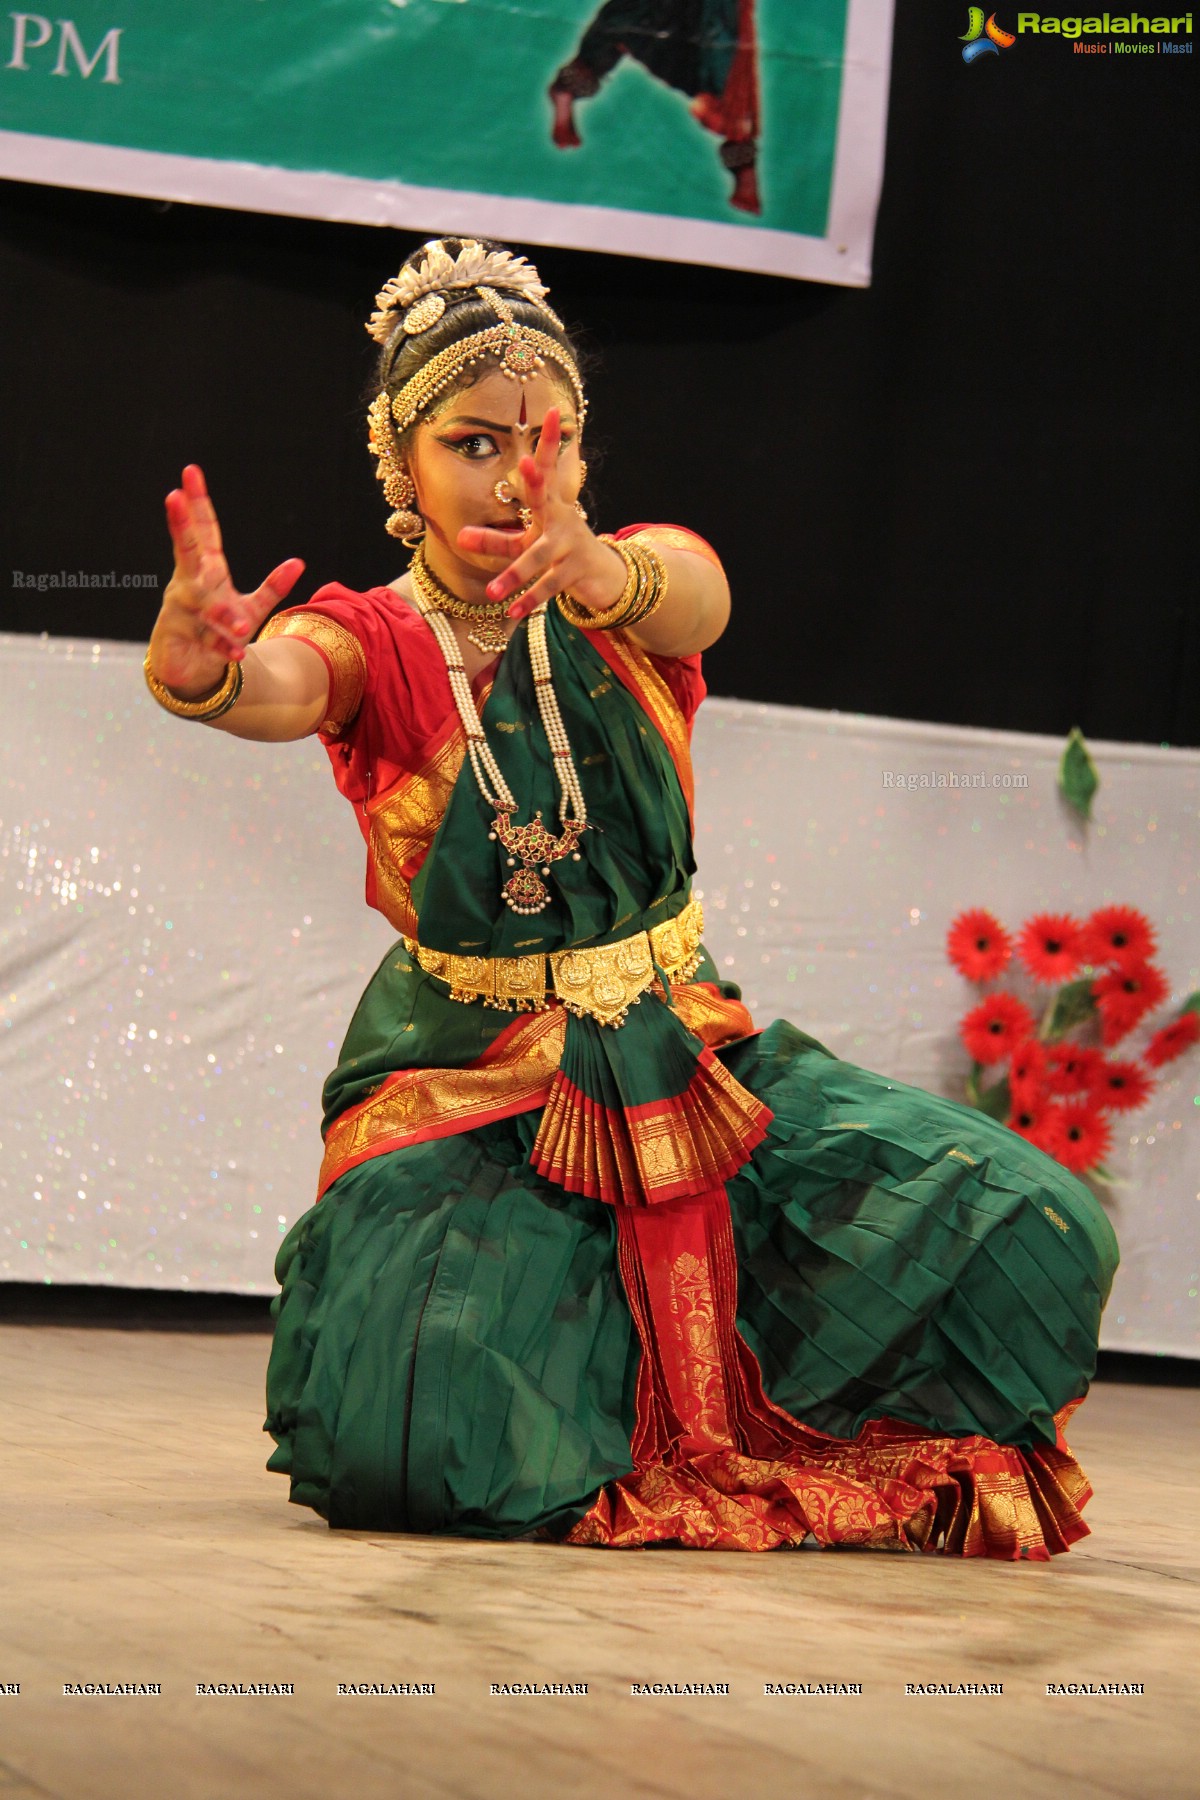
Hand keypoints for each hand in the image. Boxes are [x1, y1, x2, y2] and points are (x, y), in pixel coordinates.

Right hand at [149, 464, 304, 697]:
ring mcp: (179, 608)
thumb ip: (272, 587)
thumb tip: (298, 563)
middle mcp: (189, 583)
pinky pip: (203, 637)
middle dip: (180, 523)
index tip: (190, 472)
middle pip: (185, 548)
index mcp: (206, 570)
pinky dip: (223, 645)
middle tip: (173, 496)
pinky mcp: (176, 634)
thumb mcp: (251, 608)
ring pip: (201, 602)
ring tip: (242, 627)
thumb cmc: (219, 631)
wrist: (193, 671)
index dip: (197, 502)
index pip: (202, 531)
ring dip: (222, 613)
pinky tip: (239, 651)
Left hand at [455, 408, 623, 621]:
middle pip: (546, 497)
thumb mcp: (525, 542)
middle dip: (537, 480)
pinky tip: (513, 613)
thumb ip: (493, 540)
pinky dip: (531, 600)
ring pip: (540, 557)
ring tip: (493, 593)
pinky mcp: (575, 572)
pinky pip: (550, 586)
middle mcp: (561, 519)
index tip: (552, 411)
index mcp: (550, 504)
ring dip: (516, 575)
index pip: (547, 466)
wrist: (604, 577)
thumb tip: (458, 535)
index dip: (549, 440)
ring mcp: (569, 546)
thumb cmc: (558, 551)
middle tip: (523, 463)